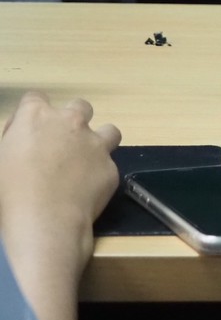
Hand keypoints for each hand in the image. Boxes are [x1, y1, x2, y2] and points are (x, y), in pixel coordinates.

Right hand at [0, 92, 121, 279]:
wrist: (43, 221)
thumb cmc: (7, 191)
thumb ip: (13, 140)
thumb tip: (21, 139)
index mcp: (36, 117)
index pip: (35, 98)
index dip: (32, 114)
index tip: (27, 133)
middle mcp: (71, 123)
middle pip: (79, 107)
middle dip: (72, 121)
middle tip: (61, 146)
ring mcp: (96, 144)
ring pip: (108, 131)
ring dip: (98, 141)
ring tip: (84, 163)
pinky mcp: (111, 168)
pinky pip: (108, 165)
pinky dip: (99, 175)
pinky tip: (86, 192)